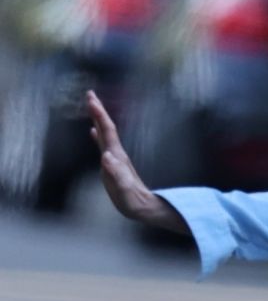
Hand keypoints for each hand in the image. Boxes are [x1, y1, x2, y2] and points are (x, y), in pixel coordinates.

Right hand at [86, 91, 186, 232]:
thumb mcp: (123, 189)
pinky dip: (98, 135)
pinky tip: (93, 132)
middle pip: (107, 128)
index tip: (91, 99)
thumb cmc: (133, 201)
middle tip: (90, 94)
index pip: (107, 131)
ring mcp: (116, 159)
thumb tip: (106, 156)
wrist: (144, 207)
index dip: (99, 115)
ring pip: (105, 134)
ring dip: (98, 119)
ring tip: (91, 107)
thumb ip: (115, 173)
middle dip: (98, 111)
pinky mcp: (114, 165)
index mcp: (117, 157)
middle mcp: (116, 154)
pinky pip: (103, 144)